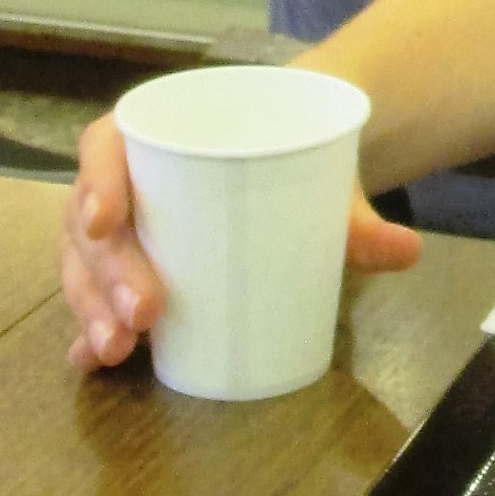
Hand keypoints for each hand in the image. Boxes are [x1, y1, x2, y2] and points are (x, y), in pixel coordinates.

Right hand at [61, 112, 422, 372]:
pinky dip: (90, 330)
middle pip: (93, 223)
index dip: (96, 183)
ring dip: (93, 309)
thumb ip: (356, 214)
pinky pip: (96, 298)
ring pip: (86, 266)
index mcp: (157, 133)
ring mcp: (122, 228)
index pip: (105, 148)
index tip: (108, 222)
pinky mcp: (129, 269)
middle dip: (109, 272)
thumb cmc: (291, 152)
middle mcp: (124, 179)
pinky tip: (92, 361)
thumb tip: (408, 249)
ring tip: (119, 349)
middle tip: (144, 312)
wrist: (294, 155)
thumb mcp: (322, 175)